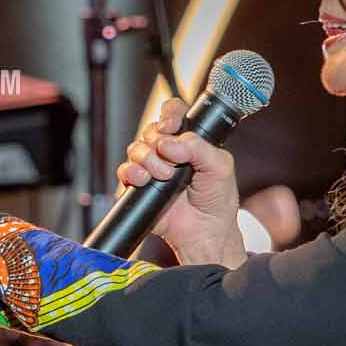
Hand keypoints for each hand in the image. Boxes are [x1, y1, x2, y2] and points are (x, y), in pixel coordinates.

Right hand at [116, 95, 245, 267]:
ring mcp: (152, 168)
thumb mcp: (220, 166)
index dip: (169, 114)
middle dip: (159, 143)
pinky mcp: (139, 186)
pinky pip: (125, 171)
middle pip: (151, 129)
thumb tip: (171, 143)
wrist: (205, 232)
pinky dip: (132, 173)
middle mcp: (168, 152)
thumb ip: (199, 147)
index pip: (173, 113)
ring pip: (136, 148)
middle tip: (174, 161)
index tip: (172, 125)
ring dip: (148, 159)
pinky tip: (145, 180)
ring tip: (163, 175)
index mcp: (188, 141)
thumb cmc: (217, 200)